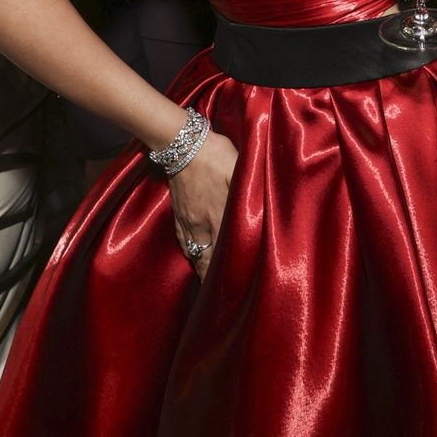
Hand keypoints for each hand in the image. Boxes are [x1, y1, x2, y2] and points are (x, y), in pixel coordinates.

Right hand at [168, 129, 237, 280]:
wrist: (182, 143)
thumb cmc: (215, 155)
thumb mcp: (239, 169)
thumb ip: (249, 191)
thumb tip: (259, 210)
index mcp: (218, 216)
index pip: (221, 254)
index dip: (226, 274)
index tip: (233, 289)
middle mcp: (200, 224)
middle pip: (204, 260)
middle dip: (211, 278)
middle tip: (221, 293)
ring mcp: (186, 220)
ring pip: (192, 253)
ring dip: (200, 267)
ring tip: (208, 280)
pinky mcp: (178, 213)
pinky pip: (183, 241)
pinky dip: (190, 253)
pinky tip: (195, 255)